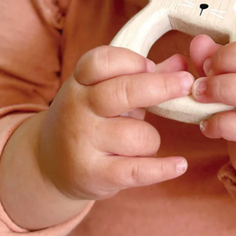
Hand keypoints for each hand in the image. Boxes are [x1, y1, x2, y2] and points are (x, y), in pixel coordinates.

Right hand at [37, 46, 193, 200]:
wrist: (48, 163)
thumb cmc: (90, 116)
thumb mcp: (105, 91)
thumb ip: (143, 76)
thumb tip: (181, 62)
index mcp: (79, 82)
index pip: (100, 61)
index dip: (130, 60)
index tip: (150, 65)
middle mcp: (77, 108)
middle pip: (122, 92)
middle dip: (160, 86)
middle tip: (187, 82)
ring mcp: (82, 142)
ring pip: (137, 135)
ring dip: (152, 138)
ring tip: (143, 142)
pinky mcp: (92, 174)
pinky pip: (135, 171)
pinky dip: (162, 169)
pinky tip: (180, 164)